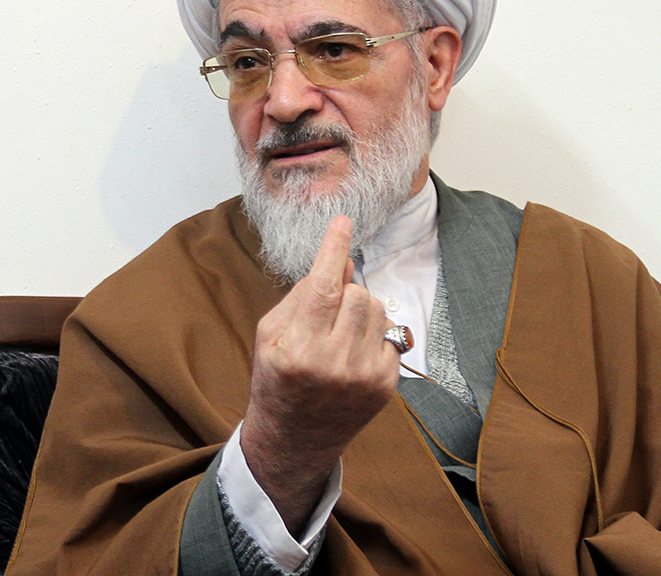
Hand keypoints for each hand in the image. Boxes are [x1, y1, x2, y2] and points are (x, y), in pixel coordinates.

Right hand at [240, 215, 401, 534]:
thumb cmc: (277, 380)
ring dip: (360, 311)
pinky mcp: (386, 386)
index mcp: (299, 349)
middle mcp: (335, 363)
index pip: (323, 287)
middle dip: (343, 292)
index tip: (343, 222)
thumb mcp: (271, 335)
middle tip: (326, 313)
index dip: (334, 249)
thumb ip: (303, 295)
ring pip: (377, 309)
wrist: (295, 439)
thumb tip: (340, 262)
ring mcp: (365, 377)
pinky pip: (389, 334)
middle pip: (357, 293)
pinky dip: (372, 335)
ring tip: (339, 335)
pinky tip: (352, 355)